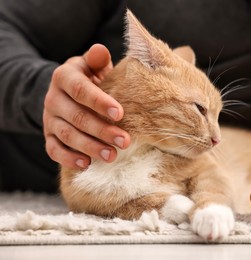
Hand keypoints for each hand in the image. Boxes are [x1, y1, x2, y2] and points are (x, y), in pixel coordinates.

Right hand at [43, 44, 130, 168]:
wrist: (66, 93)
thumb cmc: (90, 79)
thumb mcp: (92, 66)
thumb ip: (97, 60)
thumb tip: (100, 50)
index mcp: (65, 77)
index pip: (81, 90)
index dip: (100, 102)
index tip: (120, 114)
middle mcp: (53, 98)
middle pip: (77, 117)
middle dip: (102, 130)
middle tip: (125, 141)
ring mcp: (50, 120)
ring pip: (67, 136)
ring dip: (90, 147)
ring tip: (112, 156)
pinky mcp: (48, 137)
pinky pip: (54, 150)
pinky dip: (69, 159)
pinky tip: (87, 164)